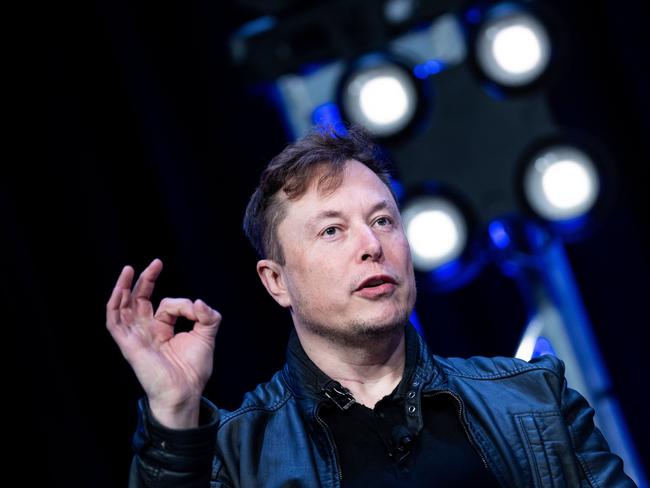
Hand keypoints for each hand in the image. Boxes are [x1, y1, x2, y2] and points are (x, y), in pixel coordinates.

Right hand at [106, 258, 220, 427]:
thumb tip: (199, 302)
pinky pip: (114, 322)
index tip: (196, 308)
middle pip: (139, 300)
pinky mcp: (128, 345)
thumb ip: (208, 316)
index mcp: (162, 330)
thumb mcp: (207, 336)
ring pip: (121, 307)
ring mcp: (136, 337)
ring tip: (129, 269)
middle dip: (146, 280)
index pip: (166, 305)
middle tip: (156, 263)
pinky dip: (114, 305)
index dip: (181, 303)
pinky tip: (120, 290)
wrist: (185, 392)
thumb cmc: (193, 370)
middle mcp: (146, 332)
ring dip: (123, 287)